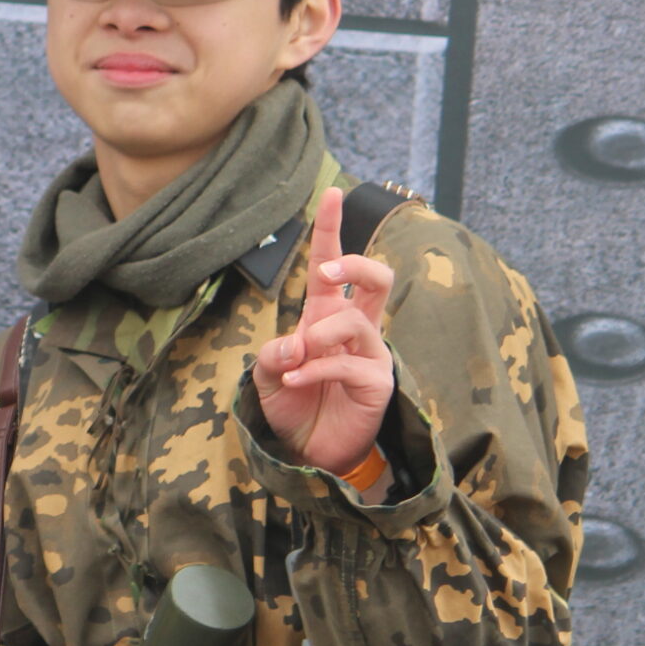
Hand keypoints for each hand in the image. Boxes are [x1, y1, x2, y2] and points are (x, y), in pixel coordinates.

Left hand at [256, 186, 395, 475]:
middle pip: (375, 277)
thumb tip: (297, 341)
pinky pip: (348, 364)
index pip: (331, 265)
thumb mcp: (267, 374)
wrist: (309, 452)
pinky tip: (296, 378)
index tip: (331, 193)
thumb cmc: (293, 405)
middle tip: (328, 275)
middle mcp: (354, 328)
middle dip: (354, 264)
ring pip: (358, 321)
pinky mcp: (377, 383)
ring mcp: (370, 354)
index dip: (331, 229)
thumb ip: (271, 353)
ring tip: (299, 356)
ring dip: (322, 334)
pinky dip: (316, 369)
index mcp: (326, 315)